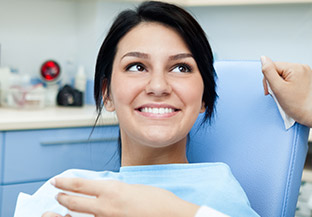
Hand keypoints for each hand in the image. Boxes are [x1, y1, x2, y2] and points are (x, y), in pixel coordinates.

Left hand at [47, 177, 198, 216]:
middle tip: (57, 194)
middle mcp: (106, 206)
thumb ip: (116, 190)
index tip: (57, 181)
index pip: (80, 185)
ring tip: (58, 211)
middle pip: (74, 202)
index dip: (65, 182)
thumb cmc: (157, 200)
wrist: (171, 216)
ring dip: (66, 213)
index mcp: (113, 190)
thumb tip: (105, 192)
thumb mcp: (134, 187)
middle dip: (62, 197)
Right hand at [261, 56, 311, 129]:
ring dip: (280, 86)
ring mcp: (305, 73)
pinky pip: (290, 80)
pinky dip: (286, 87)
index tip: (271, 91)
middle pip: (277, 71)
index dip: (267, 80)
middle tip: (278, 95)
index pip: (272, 67)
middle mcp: (302, 68)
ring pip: (283, 76)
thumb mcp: (278, 88)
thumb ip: (268, 72)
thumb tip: (263, 59)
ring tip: (285, 96)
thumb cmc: (299, 106)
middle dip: (274, 83)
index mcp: (296, 68)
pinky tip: (289, 95)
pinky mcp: (306, 79)